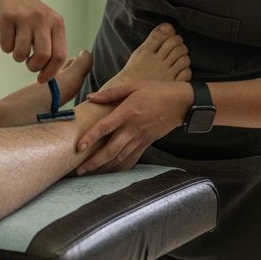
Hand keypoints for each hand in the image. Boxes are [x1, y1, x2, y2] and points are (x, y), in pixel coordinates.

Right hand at [0, 0, 67, 82]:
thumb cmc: (29, 15)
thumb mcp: (47, 24)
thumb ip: (51, 45)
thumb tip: (48, 75)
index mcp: (57, 23)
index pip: (59, 55)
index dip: (51, 71)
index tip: (42, 79)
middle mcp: (43, 19)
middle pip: (42, 56)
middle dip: (34, 67)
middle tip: (29, 64)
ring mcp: (24, 18)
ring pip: (21, 53)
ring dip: (18, 57)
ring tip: (18, 46)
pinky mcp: (7, 18)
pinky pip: (6, 46)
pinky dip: (6, 47)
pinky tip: (8, 36)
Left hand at [74, 81, 191, 174]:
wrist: (181, 103)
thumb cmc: (156, 91)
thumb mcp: (134, 85)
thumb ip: (111, 93)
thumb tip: (91, 98)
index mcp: (128, 112)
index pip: (105, 127)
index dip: (91, 137)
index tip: (78, 147)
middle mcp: (133, 129)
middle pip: (110, 150)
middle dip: (93, 162)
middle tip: (78, 171)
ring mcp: (140, 139)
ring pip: (120, 158)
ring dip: (103, 168)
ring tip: (88, 173)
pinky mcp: (146, 144)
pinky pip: (131, 160)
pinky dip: (120, 168)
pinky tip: (109, 173)